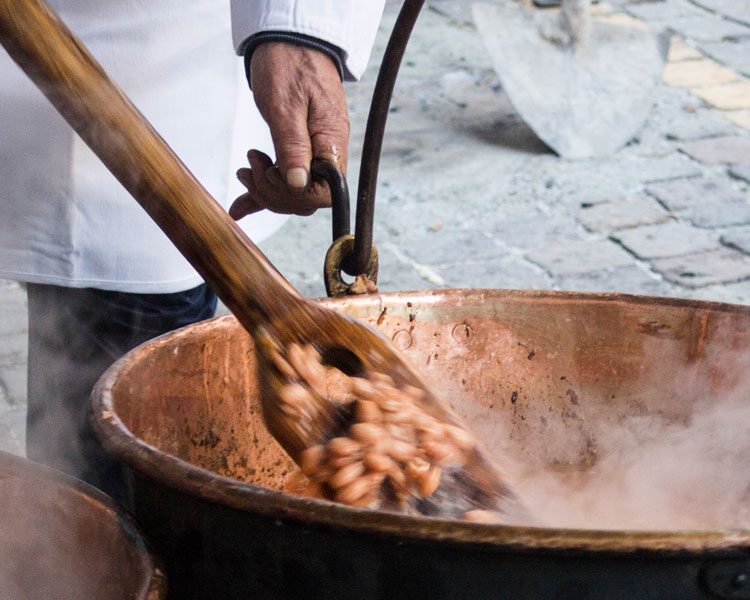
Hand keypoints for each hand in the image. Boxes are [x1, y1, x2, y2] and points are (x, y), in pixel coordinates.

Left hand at [230, 42, 349, 218]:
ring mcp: (314, 153)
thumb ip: (293, 146)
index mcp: (331, 143)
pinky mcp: (299, 151)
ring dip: (265, 190)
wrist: (288, 42)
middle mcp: (327, 152)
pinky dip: (262, 194)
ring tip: (246, 170)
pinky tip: (241, 206)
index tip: (272, 174)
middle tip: (251, 168)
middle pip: (306, 198)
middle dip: (275, 192)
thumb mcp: (285, 104)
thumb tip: (298, 184)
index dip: (295, 194)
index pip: (324, 192)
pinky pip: (285, 181)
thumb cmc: (289, 65)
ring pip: (293, 192)